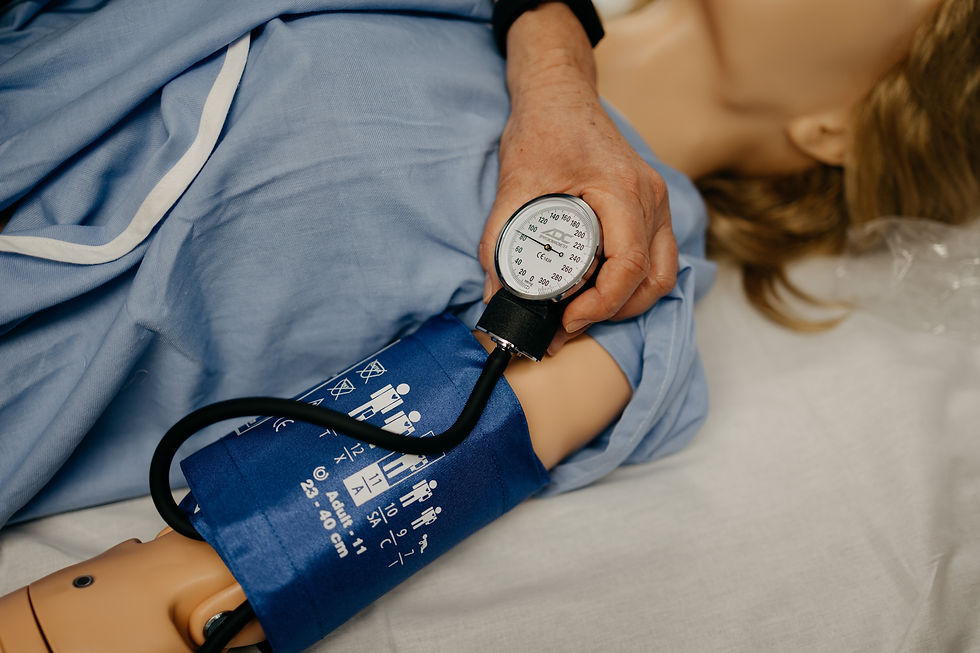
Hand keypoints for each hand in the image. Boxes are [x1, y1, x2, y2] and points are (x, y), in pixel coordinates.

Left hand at [480, 3, 677, 353]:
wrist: (560, 95)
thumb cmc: (543, 130)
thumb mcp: (514, 186)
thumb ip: (501, 243)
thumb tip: (496, 296)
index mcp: (623, 191)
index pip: (628, 267)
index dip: (600, 305)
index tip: (566, 321)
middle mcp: (651, 199)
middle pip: (652, 279)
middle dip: (611, 312)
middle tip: (567, 324)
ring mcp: (656, 203)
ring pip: (661, 274)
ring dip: (627, 303)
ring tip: (582, 313)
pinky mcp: (650, 208)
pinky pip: (657, 259)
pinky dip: (632, 284)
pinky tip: (597, 290)